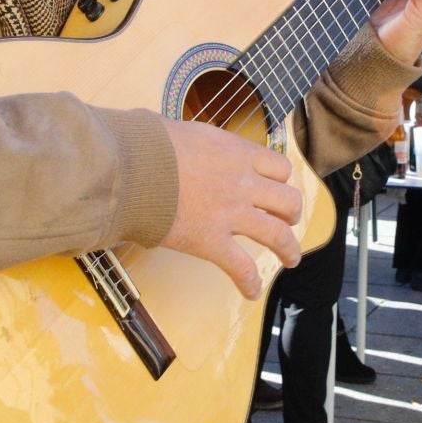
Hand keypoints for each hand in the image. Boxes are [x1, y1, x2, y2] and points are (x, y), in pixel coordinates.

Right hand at [159, 120, 303, 299]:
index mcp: (236, 153)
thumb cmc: (147, 144)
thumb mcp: (184, 131)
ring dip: (288, 248)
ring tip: (290, 259)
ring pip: (277, 234)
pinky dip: (250, 282)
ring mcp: (230, 213)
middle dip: (291, 213)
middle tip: (287, 221)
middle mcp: (241, 183)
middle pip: (287, 200)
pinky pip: (242, 267)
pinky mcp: (211, 241)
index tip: (276, 188)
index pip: (279, 167)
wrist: (130, 166)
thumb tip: (180, 141)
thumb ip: (198, 142)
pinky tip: (251, 291)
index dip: (281, 181)